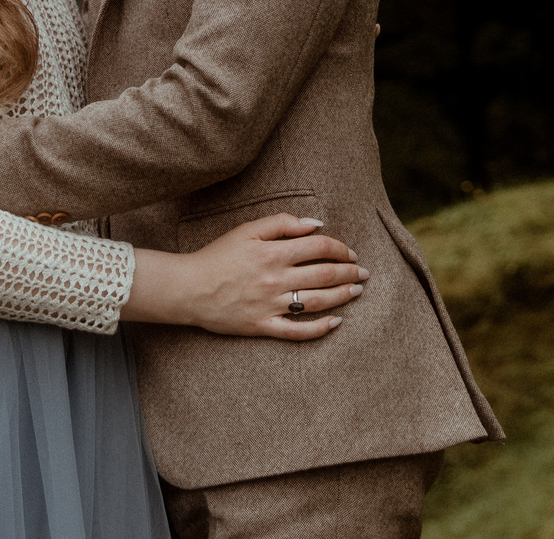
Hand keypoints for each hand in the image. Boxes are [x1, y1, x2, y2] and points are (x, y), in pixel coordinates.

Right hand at [121, 214, 366, 339]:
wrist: (189, 288)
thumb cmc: (218, 256)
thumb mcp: (247, 229)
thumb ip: (282, 223)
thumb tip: (315, 224)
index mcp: (273, 252)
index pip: (319, 247)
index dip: (340, 249)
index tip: (350, 252)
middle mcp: (276, 279)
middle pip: (324, 274)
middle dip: (349, 273)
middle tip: (363, 274)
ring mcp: (271, 304)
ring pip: (317, 301)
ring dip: (342, 296)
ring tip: (356, 292)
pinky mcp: (264, 326)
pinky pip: (298, 331)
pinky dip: (320, 328)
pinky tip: (336, 323)